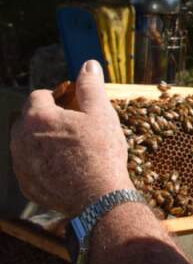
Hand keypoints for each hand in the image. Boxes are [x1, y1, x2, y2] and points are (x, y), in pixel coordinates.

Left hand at [11, 60, 133, 215]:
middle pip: (28, 119)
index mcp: (38, 117)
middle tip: (73, 126)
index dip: (57, 97)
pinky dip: (42, 163)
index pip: (38, 96)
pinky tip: (65, 167)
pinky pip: (29, 166)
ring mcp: (21, 164)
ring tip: (69, 147)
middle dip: (46, 118)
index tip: (73, 106)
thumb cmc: (101, 152)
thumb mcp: (101, 113)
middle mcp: (21, 139)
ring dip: (42, 140)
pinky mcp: (26, 185)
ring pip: (26, 143)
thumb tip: (88, 65)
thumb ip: (90, 86)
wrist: (98, 198)